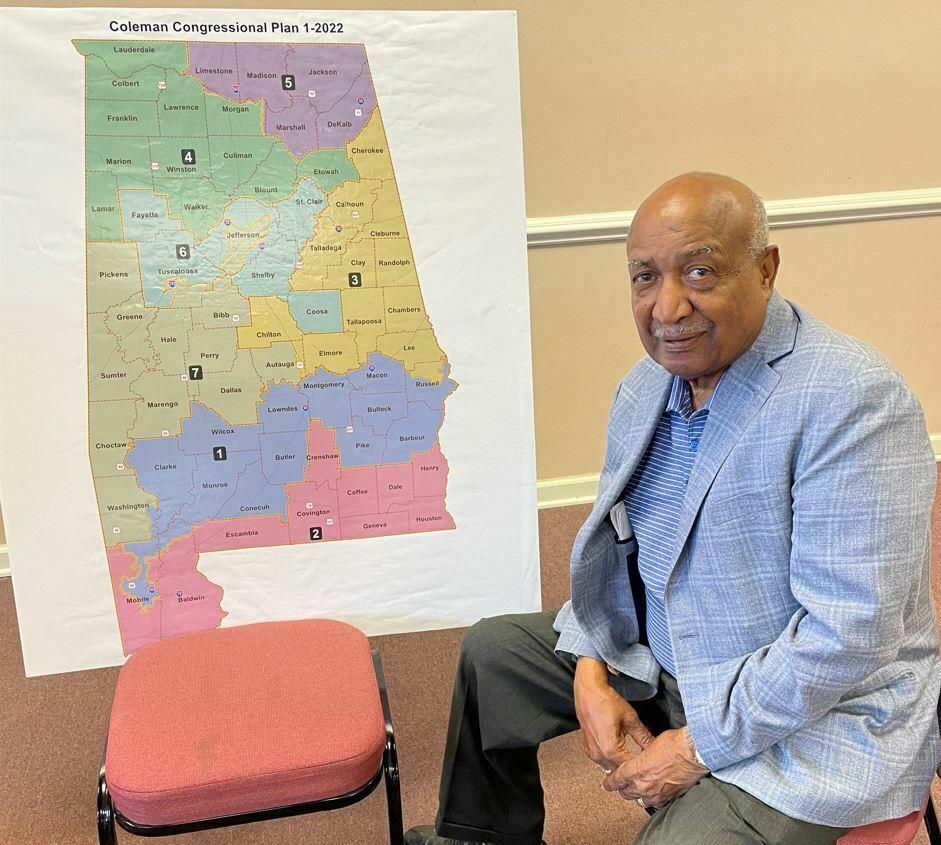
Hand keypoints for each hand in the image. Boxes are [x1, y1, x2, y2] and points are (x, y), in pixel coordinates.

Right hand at [574, 657, 654, 771]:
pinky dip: (612, 759)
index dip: (642, 765)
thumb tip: (654, 746)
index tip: (651, 763)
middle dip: (632, 767)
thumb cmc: (605, 701)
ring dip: (621, 764)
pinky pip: (602, 760)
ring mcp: (591, 752)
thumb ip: (643, 736)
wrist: (588, 691)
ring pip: (611, 767)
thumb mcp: (630, 718)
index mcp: (610, 750)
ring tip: (634, 757)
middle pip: (620, 770)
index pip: (631, 766)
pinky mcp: (588, 747)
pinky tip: (621, 752)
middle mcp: (598, 755)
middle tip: (644, 761)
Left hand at [602, 728, 708, 807]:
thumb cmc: (674, 744)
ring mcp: (656, 794)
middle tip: (623, 784)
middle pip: (626, 793)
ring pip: (640, 800)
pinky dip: (653, 797)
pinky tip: (655, 790)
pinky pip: (656, 802)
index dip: (610, 782)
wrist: (694, 753)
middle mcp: (644, 785)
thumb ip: (642, 754)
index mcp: (636, 770)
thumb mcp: (650, 744)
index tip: (607, 784)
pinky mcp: (669, 798)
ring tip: (639, 787)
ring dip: (638, 794)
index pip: (617, 780)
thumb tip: (641, 756)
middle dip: (623, 788)